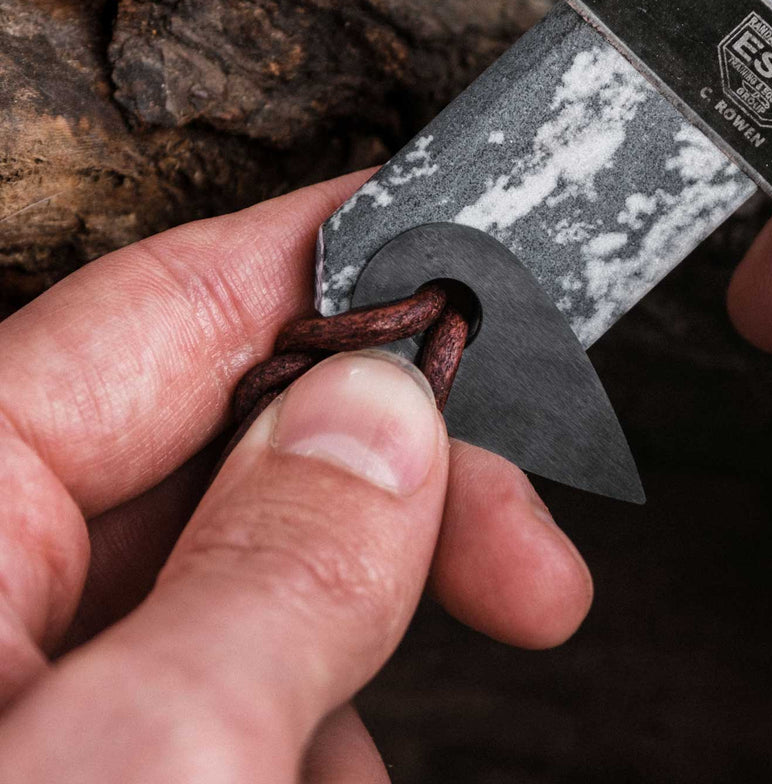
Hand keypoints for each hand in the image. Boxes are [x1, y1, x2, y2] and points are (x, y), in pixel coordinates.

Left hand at [0, 174, 591, 780]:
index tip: (450, 241)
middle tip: (519, 548)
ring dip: (353, 625)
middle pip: (223, 442)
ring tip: (394, 730)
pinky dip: (290, 710)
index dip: (329, 260)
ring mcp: (17, 668)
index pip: (163, 306)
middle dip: (393, 488)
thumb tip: (387, 414)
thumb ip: (277, 569)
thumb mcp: (146, 758)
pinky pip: (194, 679)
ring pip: (228, 568)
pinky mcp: (56, 745)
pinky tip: (330, 763)